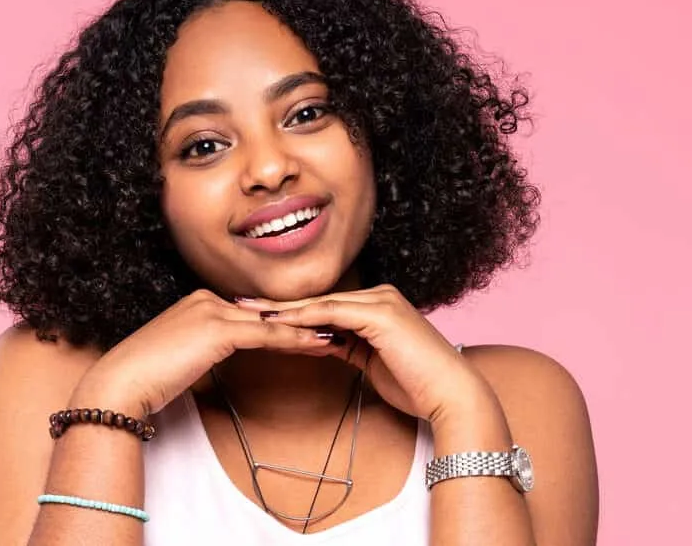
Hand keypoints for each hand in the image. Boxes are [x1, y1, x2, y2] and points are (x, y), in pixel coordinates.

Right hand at [73, 290, 338, 415]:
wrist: (122, 383)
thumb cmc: (146, 378)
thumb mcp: (180, 357)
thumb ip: (203, 350)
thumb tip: (218, 358)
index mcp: (198, 303)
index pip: (249, 314)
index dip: (279, 325)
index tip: (305, 332)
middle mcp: (207, 299)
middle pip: (263, 314)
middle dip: (298, 323)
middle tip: (331, 329)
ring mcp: (212, 310)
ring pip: (269, 321)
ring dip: (304, 329)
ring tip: (334, 336)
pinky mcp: (218, 328)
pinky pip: (266, 334)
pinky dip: (294, 339)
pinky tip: (316, 345)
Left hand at [235, 284, 495, 424]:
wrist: (451, 396)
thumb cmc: (418, 385)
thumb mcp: (373, 362)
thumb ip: (350, 346)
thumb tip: (324, 342)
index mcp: (378, 304)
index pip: (324, 304)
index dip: (289, 310)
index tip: (257, 314)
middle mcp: (379, 295)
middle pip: (317, 299)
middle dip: (278, 305)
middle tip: (241, 305)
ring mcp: (380, 301)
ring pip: (320, 303)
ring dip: (282, 309)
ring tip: (249, 312)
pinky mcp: (379, 314)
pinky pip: (332, 314)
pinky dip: (302, 318)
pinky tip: (277, 323)